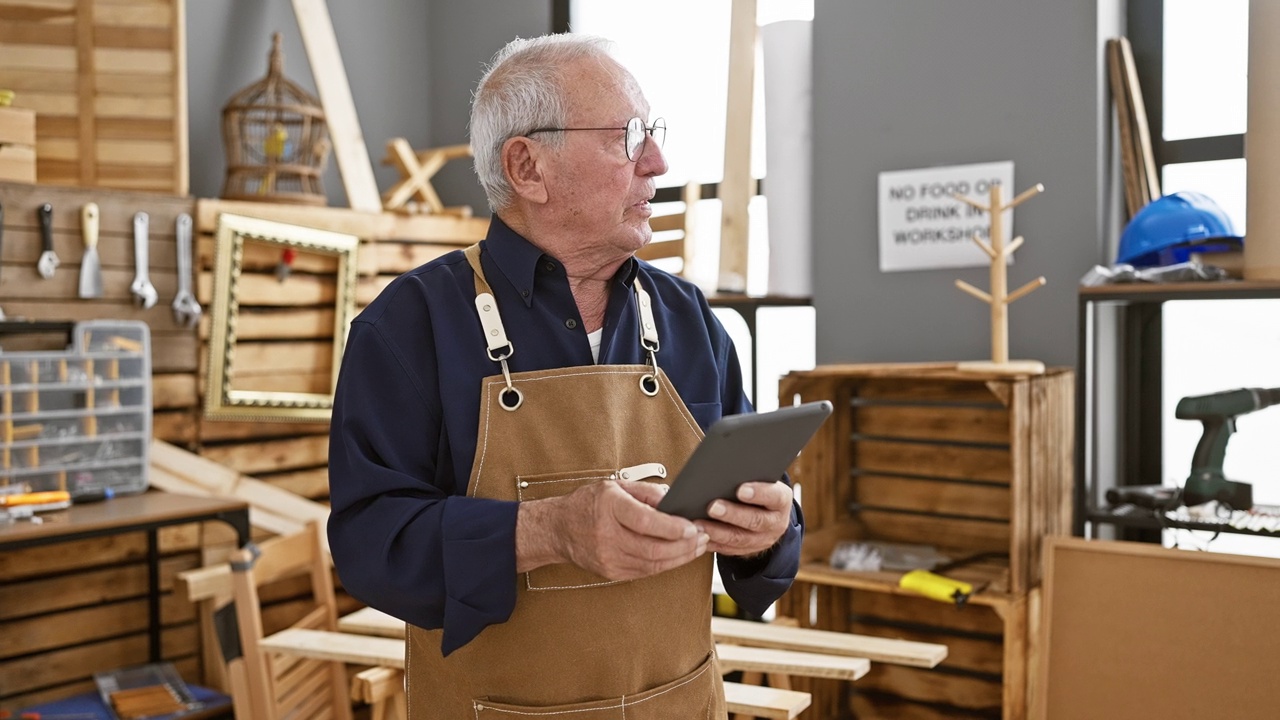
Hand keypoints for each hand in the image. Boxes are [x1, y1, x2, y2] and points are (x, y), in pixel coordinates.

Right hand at [517, 480, 708, 579]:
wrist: (559, 529)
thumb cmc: (589, 503)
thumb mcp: (615, 485)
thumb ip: (646, 492)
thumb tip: (675, 500)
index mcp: (609, 508)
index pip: (646, 521)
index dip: (673, 527)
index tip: (692, 527)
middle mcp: (607, 535)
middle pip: (653, 548)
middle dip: (684, 546)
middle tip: (702, 538)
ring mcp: (608, 558)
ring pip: (652, 564)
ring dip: (679, 557)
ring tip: (696, 548)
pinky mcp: (611, 572)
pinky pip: (645, 571)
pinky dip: (665, 564)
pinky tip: (677, 556)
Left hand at [695, 481, 792, 557]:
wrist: (768, 515)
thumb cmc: (759, 488)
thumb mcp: (763, 480)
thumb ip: (748, 475)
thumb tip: (724, 467)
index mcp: (781, 500)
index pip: (774, 496)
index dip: (759, 493)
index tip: (740, 489)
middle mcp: (775, 523)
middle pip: (755, 520)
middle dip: (732, 514)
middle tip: (712, 507)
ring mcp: (763, 540)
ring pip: (739, 538)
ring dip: (717, 532)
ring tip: (698, 524)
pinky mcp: (748, 551)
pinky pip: (729, 549)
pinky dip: (712, 543)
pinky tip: (699, 536)